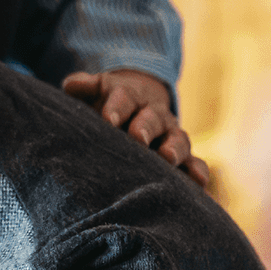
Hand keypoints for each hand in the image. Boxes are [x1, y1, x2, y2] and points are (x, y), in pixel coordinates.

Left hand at [60, 70, 210, 186]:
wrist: (140, 106)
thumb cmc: (108, 104)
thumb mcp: (97, 91)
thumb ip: (84, 86)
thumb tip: (72, 86)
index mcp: (130, 98)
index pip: (124, 98)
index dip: (116, 108)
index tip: (108, 119)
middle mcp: (154, 115)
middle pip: (152, 119)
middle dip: (145, 128)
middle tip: (138, 139)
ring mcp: (171, 135)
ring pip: (177, 140)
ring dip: (174, 149)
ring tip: (169, 159)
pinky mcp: (183, 156)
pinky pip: (194, 162)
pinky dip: (198, 171)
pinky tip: (198, 183)